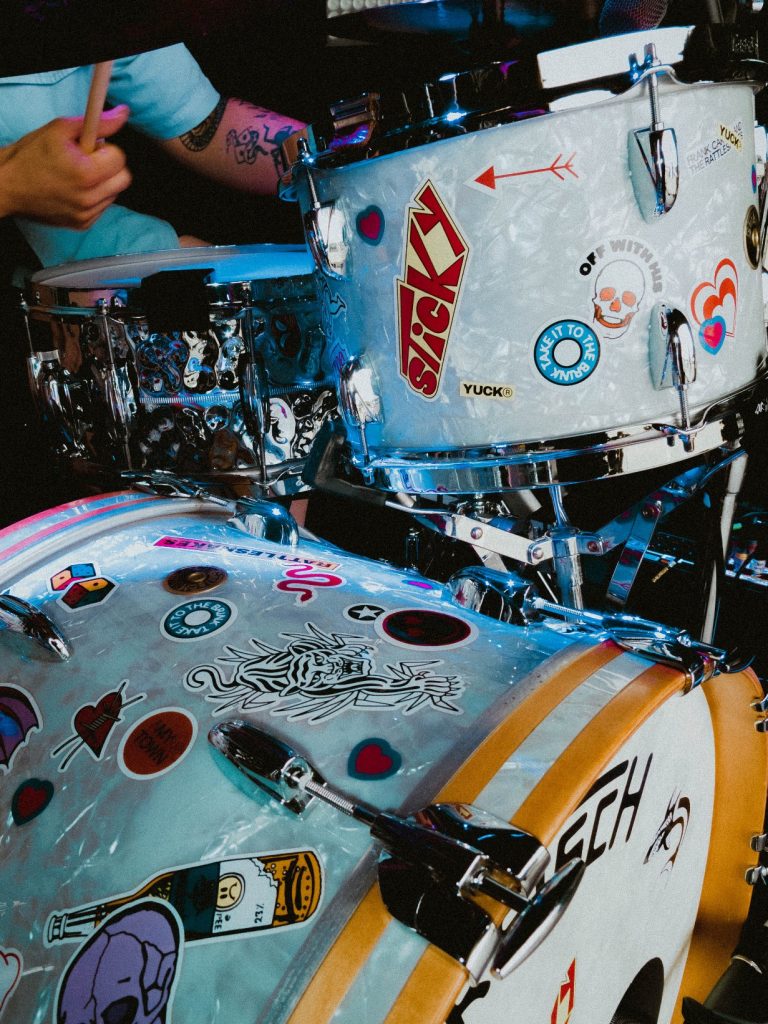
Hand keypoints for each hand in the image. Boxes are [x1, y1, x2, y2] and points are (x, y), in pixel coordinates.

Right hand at [0, 105, 131, 226]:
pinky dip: (93, 197)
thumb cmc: (30, 156)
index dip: (105, 148)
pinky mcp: (82, 224)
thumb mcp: (59, 130)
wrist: (8, 186)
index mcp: (85, 174)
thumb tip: (122, 114)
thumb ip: (96, 124)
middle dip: (110, 166)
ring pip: (114, 193)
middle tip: (88, 160)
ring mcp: (86, 215)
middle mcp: (88, 199)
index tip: (90, 147)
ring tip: (77, 175)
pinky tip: (74, 189)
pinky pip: (101, 207)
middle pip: (123, 179)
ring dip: (102, 182)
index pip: (119, 159)